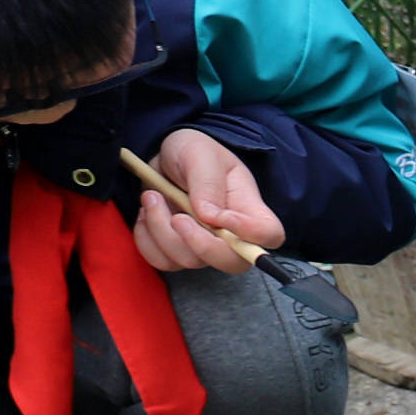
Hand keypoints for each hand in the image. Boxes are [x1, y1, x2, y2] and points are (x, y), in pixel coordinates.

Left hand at [131, 127, 281, 275]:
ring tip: (152, 197)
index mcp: (248, 208)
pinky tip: (147, 214)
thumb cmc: (194, 151)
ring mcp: (204, 245)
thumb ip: (207, 184)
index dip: (250, 235)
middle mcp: (231, 234)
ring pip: (189, 260)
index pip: (269, 235)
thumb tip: (211, 218)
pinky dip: (146, 239)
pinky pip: (162, 260)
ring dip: (161, 230)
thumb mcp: (200, 154)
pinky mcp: (177, 250)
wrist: (167, 158)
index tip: (220, 217)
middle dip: (199, 244)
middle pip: (232, 263)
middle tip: (177, 217)